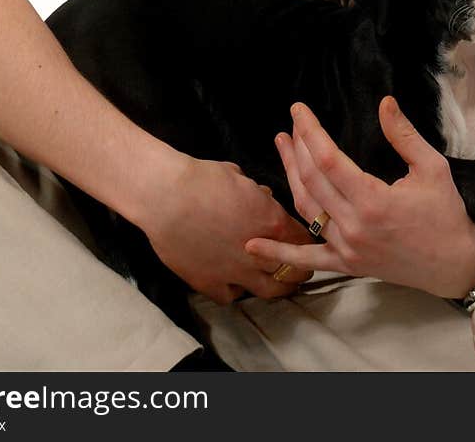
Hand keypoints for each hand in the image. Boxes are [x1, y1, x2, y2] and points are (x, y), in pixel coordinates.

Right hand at [136, 151, 315, 304]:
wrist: (167, 196)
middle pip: (294, 271)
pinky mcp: (210, 284)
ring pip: (269, 291)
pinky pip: (231, 297)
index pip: (304, 239)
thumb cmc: (204, 178)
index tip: (304, 242)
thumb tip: (262, 199)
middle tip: (300, 268)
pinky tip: (234, 283)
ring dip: (278, 287)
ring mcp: (236, 272)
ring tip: (277, 283)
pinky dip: (236, 291)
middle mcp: (261, 252)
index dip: (306, 241)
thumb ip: (257, 195)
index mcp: (273, 222)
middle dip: (299, 269)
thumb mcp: (240, 177)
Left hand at [244, 97, 474, 298]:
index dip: (309, 131)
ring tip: (281, 146)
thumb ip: (404, 135)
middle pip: (312, 179)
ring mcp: (348, 248)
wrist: (455, 264)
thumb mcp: (432, 168)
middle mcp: (354, 226)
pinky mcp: (347, 264)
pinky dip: (279, 255)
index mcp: (373, 200)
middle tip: (292, 122)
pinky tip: (252, 246)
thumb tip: (384, 102)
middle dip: (298, 146)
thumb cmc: (446, 214)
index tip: (299, 109)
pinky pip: (308, 258)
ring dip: (289, 176)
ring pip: (306, 208)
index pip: (328, 159)